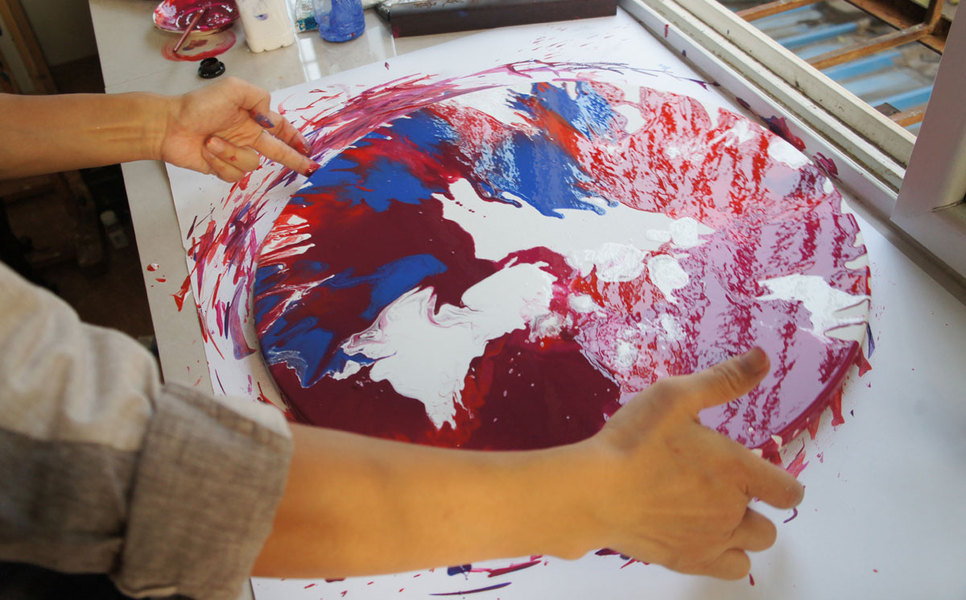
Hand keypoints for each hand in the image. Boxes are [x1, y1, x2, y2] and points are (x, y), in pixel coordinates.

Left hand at [158, 77, 318, 181]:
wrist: (169, 125)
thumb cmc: (198, 105)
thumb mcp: (233, 89)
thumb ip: (259, 99)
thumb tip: (270, 122)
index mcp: (253, 119)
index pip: (281, 129)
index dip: (296, 137)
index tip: (308, 147)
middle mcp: (247, 137)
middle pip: (279, 152)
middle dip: (295, 160)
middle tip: (310, 168)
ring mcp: (235, 154)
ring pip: (251, 164)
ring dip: (231, 152)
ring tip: (211, 140)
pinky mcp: (223, 169)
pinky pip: (233, 174)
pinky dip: (220, 162)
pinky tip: (207, 150)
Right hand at [583, 348, 803, 578]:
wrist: (594, 492)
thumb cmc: (634, 440)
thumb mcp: (676, 397)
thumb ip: (724, 380)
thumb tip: (764, 356)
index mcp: (738, 472)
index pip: (788, 491)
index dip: (780, 483)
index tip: (758, 473)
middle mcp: (733, 512)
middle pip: (769, 523)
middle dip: (752, 507)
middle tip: (719, 488)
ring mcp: (712, 541)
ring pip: (753, 546)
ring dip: (742, 533)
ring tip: (711, 514)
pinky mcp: (688, 561)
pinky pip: (732, 571)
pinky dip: (724, 557)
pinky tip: (700, 536)